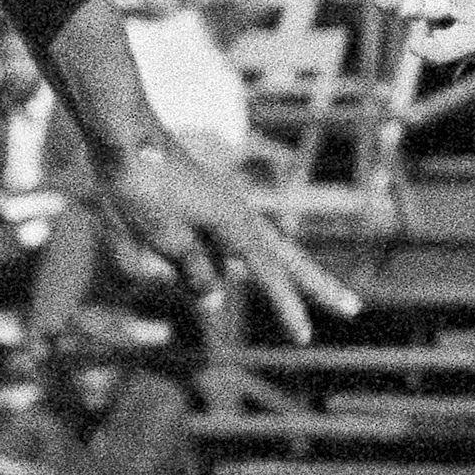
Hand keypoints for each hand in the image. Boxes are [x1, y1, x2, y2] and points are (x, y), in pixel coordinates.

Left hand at [98, 139, 359, 342]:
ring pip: (257, 254)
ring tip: (298, 290)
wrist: (123, 136)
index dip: (287, 307)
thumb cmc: (142, 186)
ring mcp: (225, 211)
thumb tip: (213, 301)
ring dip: (275, 276)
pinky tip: (206, 258)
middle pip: (289, 259)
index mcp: (235, 223)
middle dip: (317, 286)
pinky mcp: (206, 209)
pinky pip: (220, 246)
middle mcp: (240, 216)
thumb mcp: (165, 239)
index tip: (304, 338)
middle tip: (352, 309)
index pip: (270, 275)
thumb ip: (194, 272)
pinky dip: (217, 262)